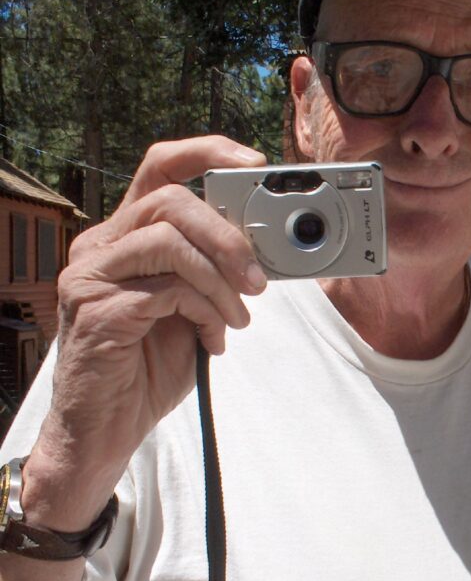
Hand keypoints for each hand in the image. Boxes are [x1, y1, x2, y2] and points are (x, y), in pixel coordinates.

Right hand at [28, 136, 267, 529]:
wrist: (109, 427)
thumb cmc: (151, 365)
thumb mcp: (195, 306)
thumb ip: (216, 272)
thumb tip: (268, 250)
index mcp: (127, 236)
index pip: (160, 169)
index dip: (207, 152)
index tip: (253, 163)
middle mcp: (101, 246)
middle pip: (171, 201)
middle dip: (229, 236)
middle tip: (259, 280)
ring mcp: (91, 275)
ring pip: (170, 241)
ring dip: (221, 280)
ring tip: (237, 317)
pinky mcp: (97, 309)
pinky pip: (168, 289)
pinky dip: (206, 311)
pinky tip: (213, 338)